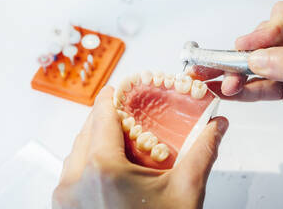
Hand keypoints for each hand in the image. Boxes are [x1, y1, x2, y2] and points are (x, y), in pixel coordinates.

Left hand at [52, 86, 227, 208]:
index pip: (102, 115)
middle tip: (128, 112)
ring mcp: (65, 196)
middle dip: (107, 116)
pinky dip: (90, 158)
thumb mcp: (187, 190)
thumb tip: (217, 125)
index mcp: (102, 169)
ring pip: (78, 149)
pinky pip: (73, 170)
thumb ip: (203, 151)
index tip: (120, 87)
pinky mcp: (65, 207)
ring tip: (123, 138)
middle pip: (88, 129)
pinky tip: (111, 163)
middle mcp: (74, 181)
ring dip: (97, 137)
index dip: (112, 96)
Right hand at [191, 2, 282, 176]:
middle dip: (246, 56)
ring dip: (240, 73)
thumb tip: (258, 57)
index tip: (246, 48)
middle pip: (269, 39)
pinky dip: (245, 88)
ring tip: (225, 84)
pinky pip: (263, 83)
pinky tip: (230, 92)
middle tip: (229, 69)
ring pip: (261, 62)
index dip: (265, 31)